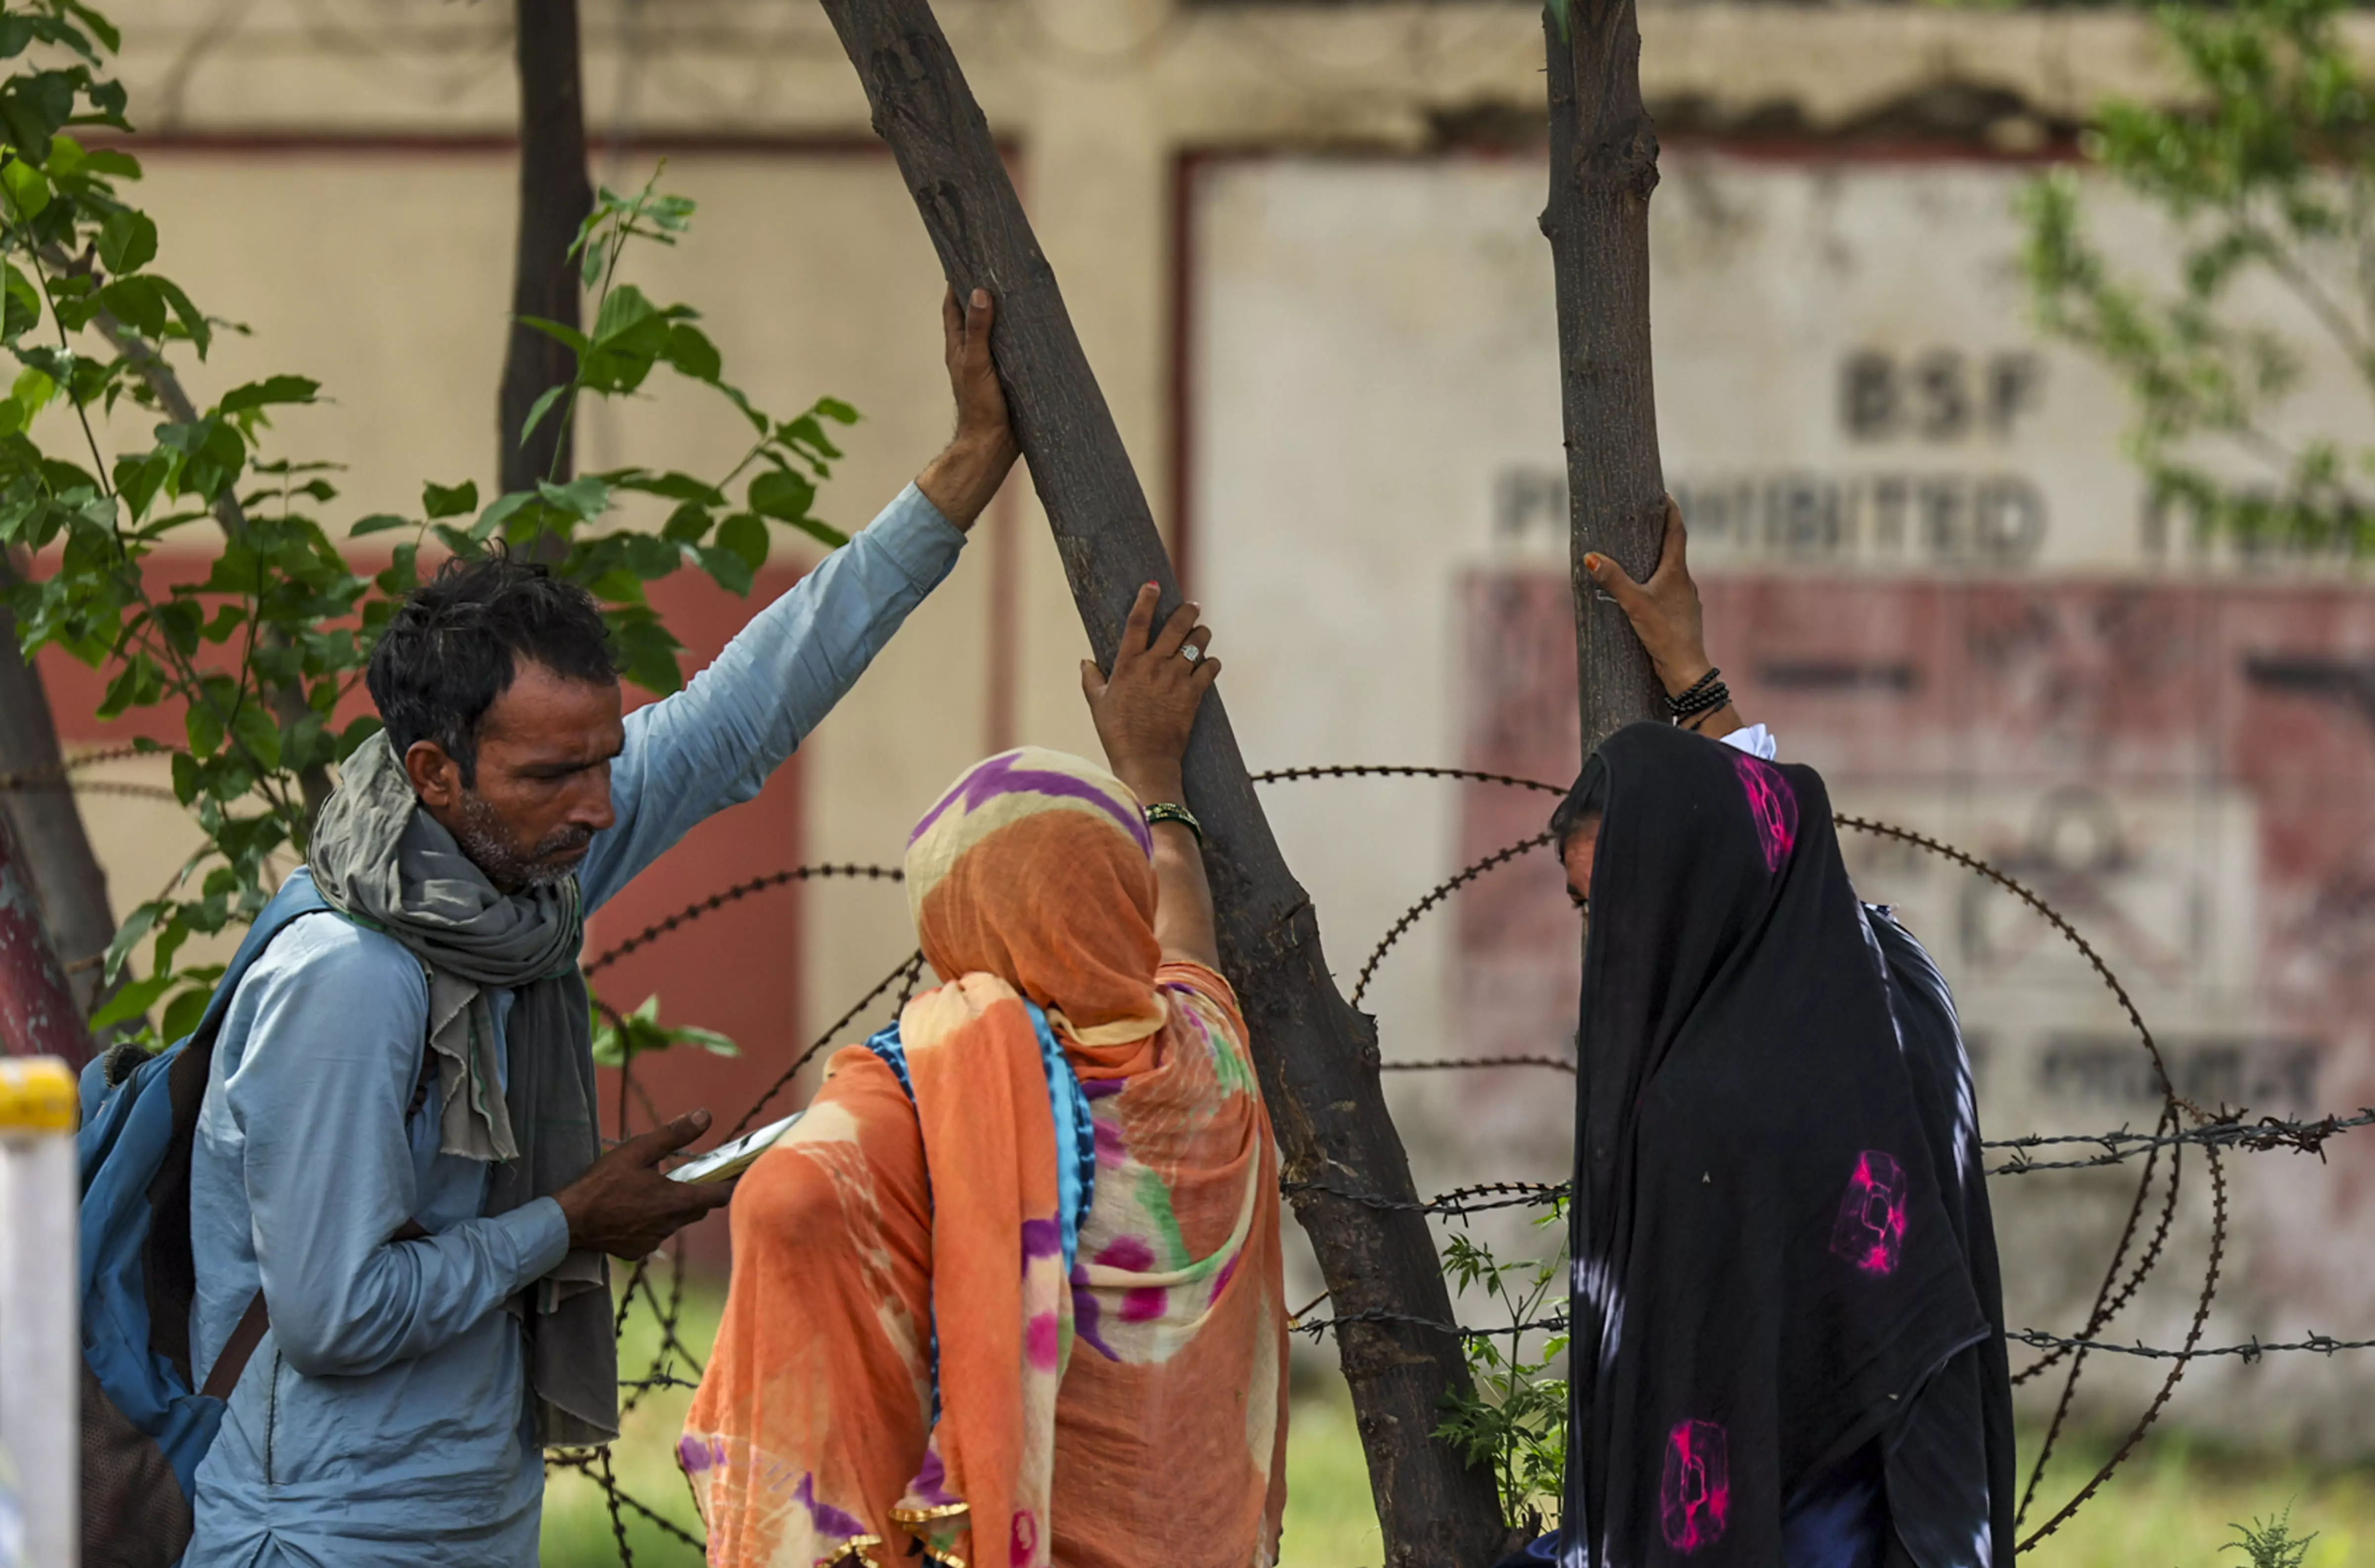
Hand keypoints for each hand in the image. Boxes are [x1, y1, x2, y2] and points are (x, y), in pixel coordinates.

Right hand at [551, 1109, 736, 1259]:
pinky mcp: (638, 1250)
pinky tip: (635, 1207)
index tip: (742, 1170)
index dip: (734, 1182)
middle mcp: (670, 1226)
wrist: (568, 1222)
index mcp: (676, 1201)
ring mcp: (654, 1240)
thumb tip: (705, 1116)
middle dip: (702, 1190)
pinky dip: (653, 1219)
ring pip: (677, 1220)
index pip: (721, 1194)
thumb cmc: (601, 1184)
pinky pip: (655, 1232)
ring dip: (674, 1205)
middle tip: (698, 1172)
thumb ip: (673, 1134)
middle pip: (700, 1207)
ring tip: (657, 1187)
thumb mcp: (637, 1151)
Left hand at [915, 286, 1020, 530]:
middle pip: (973, 314)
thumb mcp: (976, 364)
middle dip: (981, 291)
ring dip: (1001, 313)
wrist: (992, 446)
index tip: (966, 257)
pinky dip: (1015, 335)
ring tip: (1016, 290)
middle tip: (996, 268)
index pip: (953, 305)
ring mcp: (987, 365)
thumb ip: (978, 330)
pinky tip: (1030, 328)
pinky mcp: (1005, 377)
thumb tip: (979, 292)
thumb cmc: (980, 406)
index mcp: (958, 347)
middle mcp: (970, 353)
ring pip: (992, 331)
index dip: (956, 281)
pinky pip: (1009, 348)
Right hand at [1081, 583, 1219, 799]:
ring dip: (1202, 635)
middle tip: (1192, 606)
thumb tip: (1085, 661)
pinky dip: (1212, 664)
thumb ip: (1092, 679)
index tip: (1153, 584)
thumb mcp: (1098, 704)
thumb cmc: (1117, 734)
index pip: (1138, 621)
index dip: (1146, 599)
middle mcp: (1153, 666)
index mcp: (1128, 664)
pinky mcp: (1193, 694)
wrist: (1144, 761)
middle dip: (1187, 611)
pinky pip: (1210, 668)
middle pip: (1176, 626)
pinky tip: (1209, 665)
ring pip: (1197, 643)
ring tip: (1202, 633)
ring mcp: (1175, 679)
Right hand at [1583, 496, 1713, 697]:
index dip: (1671, 510)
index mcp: (1676, 572)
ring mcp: (1685, 599)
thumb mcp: (1635, 604)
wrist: (1686, 669)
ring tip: (1638, 556)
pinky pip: (1669, 591)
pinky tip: (1645, 595)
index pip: (1677, 531)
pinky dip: (1658, 584)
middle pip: (1674, 549)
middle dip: (1660, 533)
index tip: (1663, 494)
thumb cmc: (1665, 634)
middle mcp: (1684, 582)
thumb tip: (1590, 557)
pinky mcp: (1681, 616)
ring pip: (1672, 572)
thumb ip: (1613, 580)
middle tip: (1644, 520)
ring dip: (1658, 561)